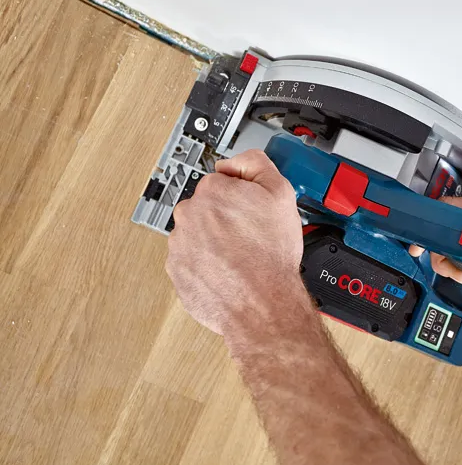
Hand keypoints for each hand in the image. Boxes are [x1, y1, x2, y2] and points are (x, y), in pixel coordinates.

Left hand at [165, 149, 303, 333]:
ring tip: (242, 256)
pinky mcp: (177, 270)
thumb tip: (237, 161)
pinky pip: (192, 260)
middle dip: (226, 219)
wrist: (261, 302)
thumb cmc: (270, 255)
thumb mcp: (281, 194)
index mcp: (212, 192)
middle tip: (250, 235)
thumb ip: (257, 165)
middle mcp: (189, 214)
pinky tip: (229, 270)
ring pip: (199, 235)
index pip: (223, 183)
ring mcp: (180, 244)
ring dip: (215, 242)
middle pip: (208, 208)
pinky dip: (208, 264)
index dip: (242, 197)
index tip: (251, 210)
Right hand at [410, 194, 461, 311]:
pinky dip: (454, 258)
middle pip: (446, 221)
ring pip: (449, 234)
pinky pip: (458, 242)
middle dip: (440, 247)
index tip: (425, 244)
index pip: (453, 207)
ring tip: (461, 272)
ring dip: (447, 256)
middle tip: (448, 267)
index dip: (434, 225)